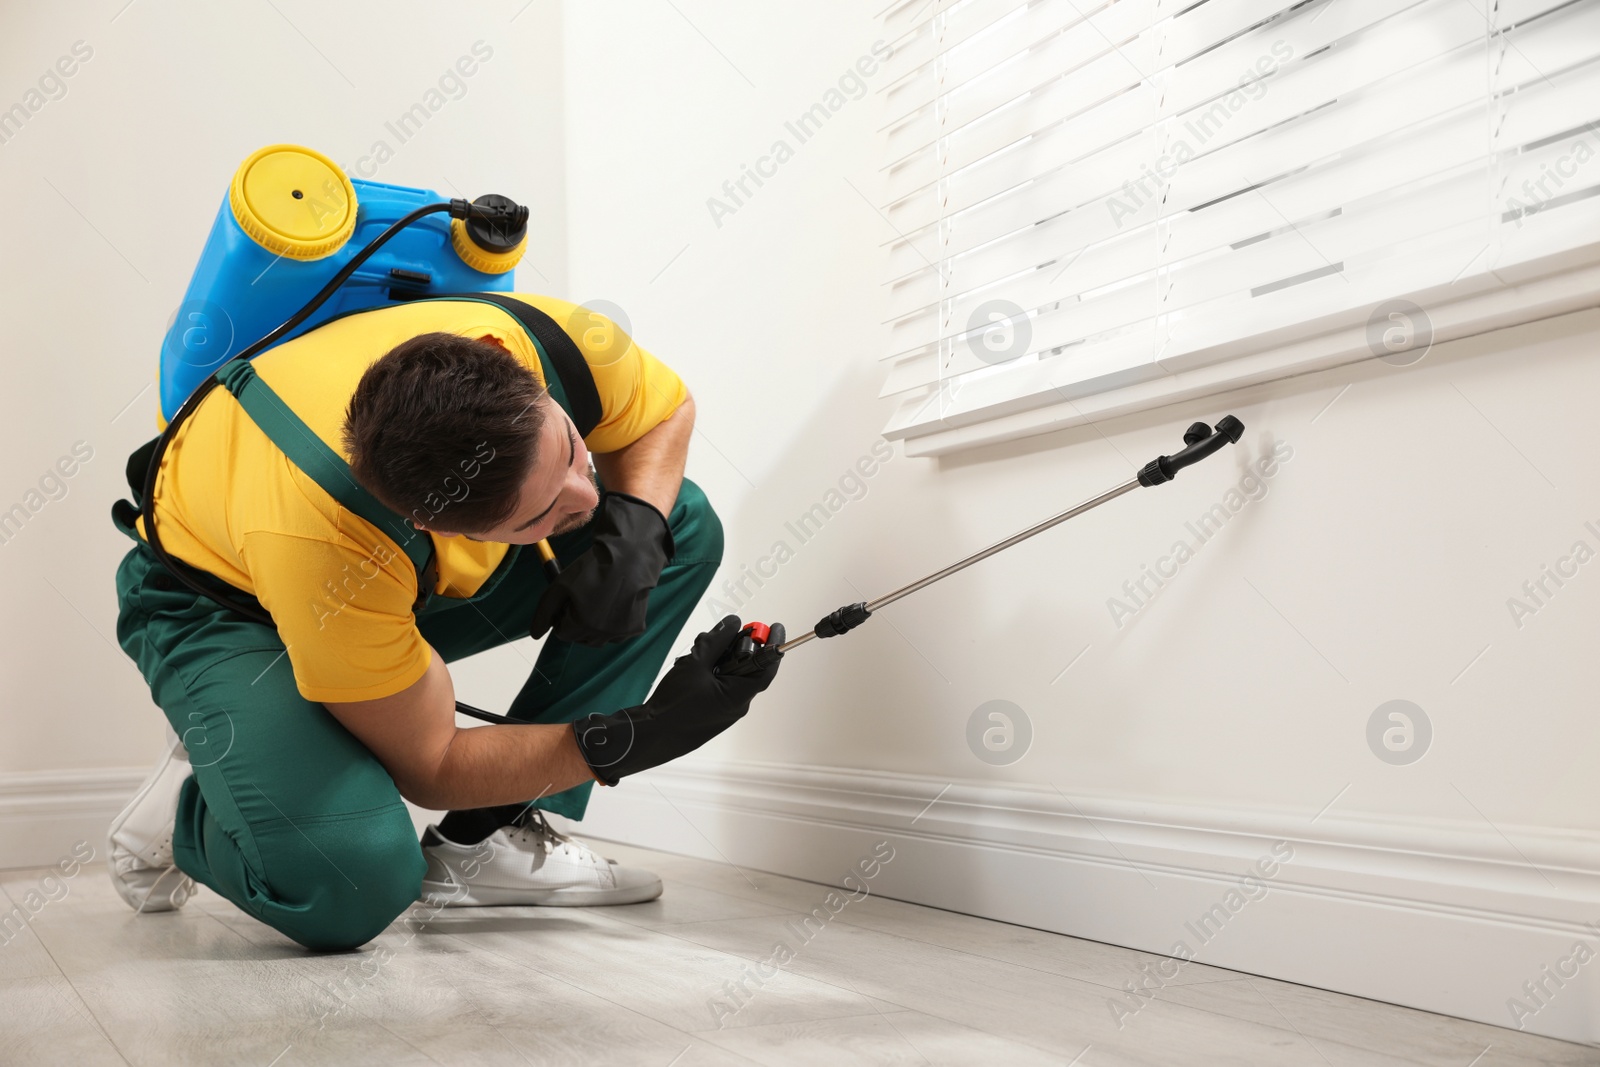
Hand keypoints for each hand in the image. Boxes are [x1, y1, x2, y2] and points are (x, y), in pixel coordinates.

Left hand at [529, 492, 673, 646]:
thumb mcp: (559, 586)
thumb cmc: (592, 569)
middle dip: (577, 623)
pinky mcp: (635, 628)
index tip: (569, 600)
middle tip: (584, 599)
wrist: (629, 557)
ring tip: (599, 602)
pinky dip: (613, 625)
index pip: (562, 633)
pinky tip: (615, 605)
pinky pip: (617, 635)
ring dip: (594, 626)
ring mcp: (620, 633)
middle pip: (580, 638)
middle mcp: (601, 634)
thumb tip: (535, 635)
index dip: (562, 616)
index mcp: (581, 625)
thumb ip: (544, 612)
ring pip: (598, 639)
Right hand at [571, 615, 785, 784]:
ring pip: (727, 674)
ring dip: (715, 658)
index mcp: (739, 696)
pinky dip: (707, 670)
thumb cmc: (673, 705)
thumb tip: (734, 623)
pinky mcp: (708, 711)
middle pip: (744, 667)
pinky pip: (715, 684)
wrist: (649, 736)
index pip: (766, 667)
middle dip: (733, 647)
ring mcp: (721, 709)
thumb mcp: (695, 664)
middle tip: (720, 634)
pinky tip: (687, 667)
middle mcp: (735, 704)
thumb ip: (716, 641)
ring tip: (694, 653)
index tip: (774, 626)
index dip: (772, 645)